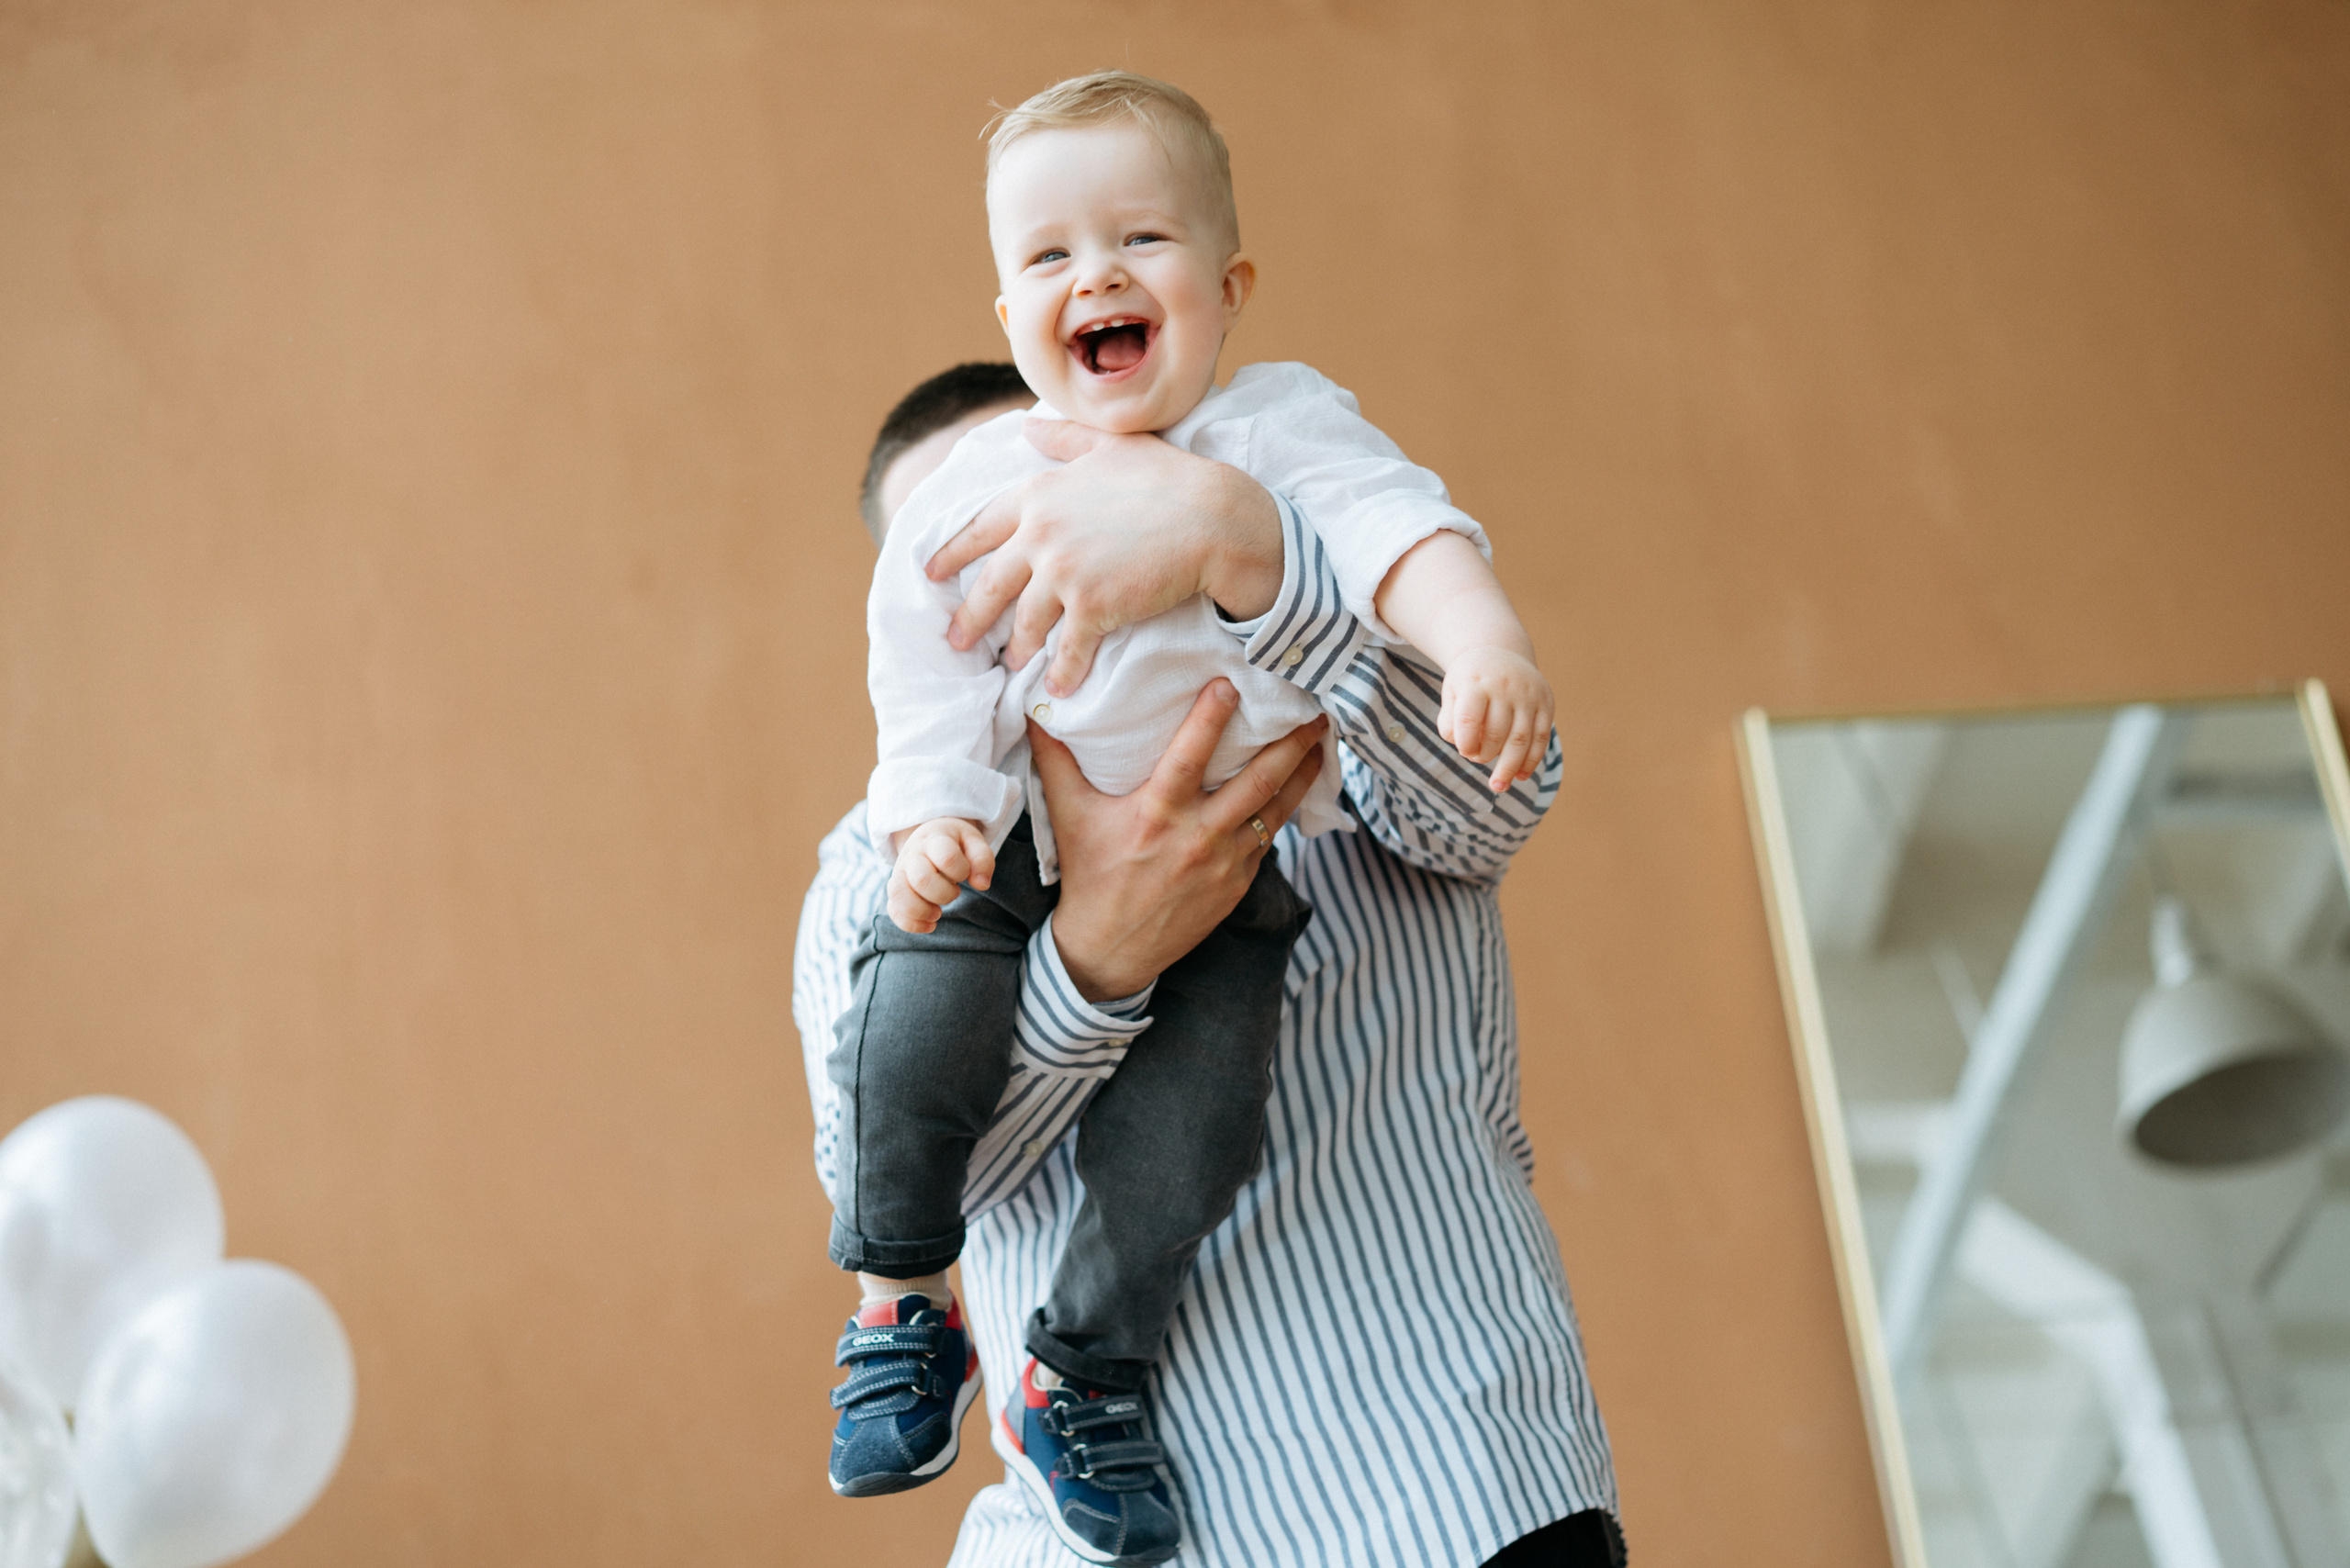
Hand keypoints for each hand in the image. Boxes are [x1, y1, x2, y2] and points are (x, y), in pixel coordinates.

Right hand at [887, 817, 994, 934]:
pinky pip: (893, 910)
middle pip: (921, 879)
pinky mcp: (896, 890)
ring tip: (938, 913)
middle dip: (944, 894)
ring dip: (922, 910)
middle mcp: (913, 855)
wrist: (928, 837)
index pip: (946, 856)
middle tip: (955, 892)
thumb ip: (982, 859)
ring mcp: (900, 872)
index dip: (961, 871)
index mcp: (935, 840)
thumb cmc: (955, 843)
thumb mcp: (973, 841)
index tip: (965, 875)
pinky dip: (911, 924)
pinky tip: (930, 925)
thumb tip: (982, 885)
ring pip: (899, 894)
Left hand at [925, 420, 1283, 697]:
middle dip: (971, 617)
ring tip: (1013, 664)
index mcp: (1038, 495)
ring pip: (1026, 623)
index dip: (953, 553)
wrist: (1210, 517)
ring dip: (1018, 649)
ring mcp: (1063, 574)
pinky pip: (1068, 650)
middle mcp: (1040, 535)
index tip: (931, 573)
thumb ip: (1064, 437)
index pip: (980, 529)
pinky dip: (1061, 672)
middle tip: (956, 640)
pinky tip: (1057, 689)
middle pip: (991, 585)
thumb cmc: (1167, 477)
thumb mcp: (1109, 445)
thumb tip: (1027, 426)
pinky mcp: (1092, 608)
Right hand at [1036, 681, 1327, 1000]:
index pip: (1190, 757)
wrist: (1110, 950)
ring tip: (1323, 739)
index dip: (1211, 718)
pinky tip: (1300, 784)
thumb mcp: (1068, 816)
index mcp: (1156, 815)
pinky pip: (1270, 838)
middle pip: (1258, 781)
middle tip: (1314, 708)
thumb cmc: (1090, 875)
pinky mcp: (1239, 883)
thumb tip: (1036, 706)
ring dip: (1303, 771)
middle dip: (1292, 742)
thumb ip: (1055, 759)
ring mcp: (1225, 862)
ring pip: (1277, 808)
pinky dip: (1287, 808)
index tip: (1231, 684)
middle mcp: (1197, 837)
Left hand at [1438, 647, 1553, 791]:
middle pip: (1497, 733)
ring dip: (1510, 767)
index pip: (1469, 720)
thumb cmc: (1469, 680)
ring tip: (1498, 786)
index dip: (1466, 744)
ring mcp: (1529, 694)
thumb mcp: (1451, 692)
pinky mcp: (1546, 702)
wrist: (1500, 650)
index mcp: (1476, 682)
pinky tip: (1521, 776)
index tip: (1465, 752)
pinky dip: (1532, 760)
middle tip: (1478, 760)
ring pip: (1521, 739)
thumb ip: (1449, 720)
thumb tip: (1462, 746)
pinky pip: (1541, 737)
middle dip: (1486, 755)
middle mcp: (1505, 686)